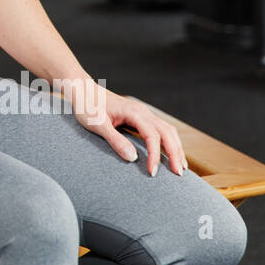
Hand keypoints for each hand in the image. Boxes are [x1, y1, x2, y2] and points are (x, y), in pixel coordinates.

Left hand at [66, 81, 187, 176]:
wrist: (83, 90)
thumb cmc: (87, 106)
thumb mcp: (97, 125)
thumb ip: (115, 140)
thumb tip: (133, 158)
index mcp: (134, 113)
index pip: (152, 136)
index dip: (155, 155)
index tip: (152, 172)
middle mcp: (143, 112)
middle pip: (167, 133)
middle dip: (175, 153)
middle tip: (179, 174)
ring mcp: (143, 113)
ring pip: (168, 130)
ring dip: (176, 148)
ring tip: (181, 167)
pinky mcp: (141, 117)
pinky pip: (162, 129)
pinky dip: (170, 142)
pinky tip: (171, 153)